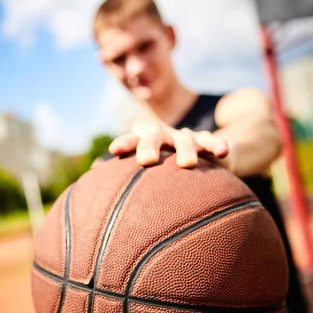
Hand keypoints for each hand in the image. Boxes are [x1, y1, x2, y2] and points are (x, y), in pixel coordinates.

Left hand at [109, 123, 228, 168]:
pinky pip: (213, 141)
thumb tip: (89, 176)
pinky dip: (218, 144)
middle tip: (146, 161)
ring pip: (186, 139)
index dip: (124, 143)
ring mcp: (187, 137)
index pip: (132, 139)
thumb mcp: (144, 167)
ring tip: (186, 164)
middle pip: (156, 136)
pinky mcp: (208, 142)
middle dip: (150, 146)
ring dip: (186, 149)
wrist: (196, 152)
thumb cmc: (161, 164)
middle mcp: (165, 136)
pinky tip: (223, 152)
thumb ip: (121, 171)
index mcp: (146, 140)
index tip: (114, 151)